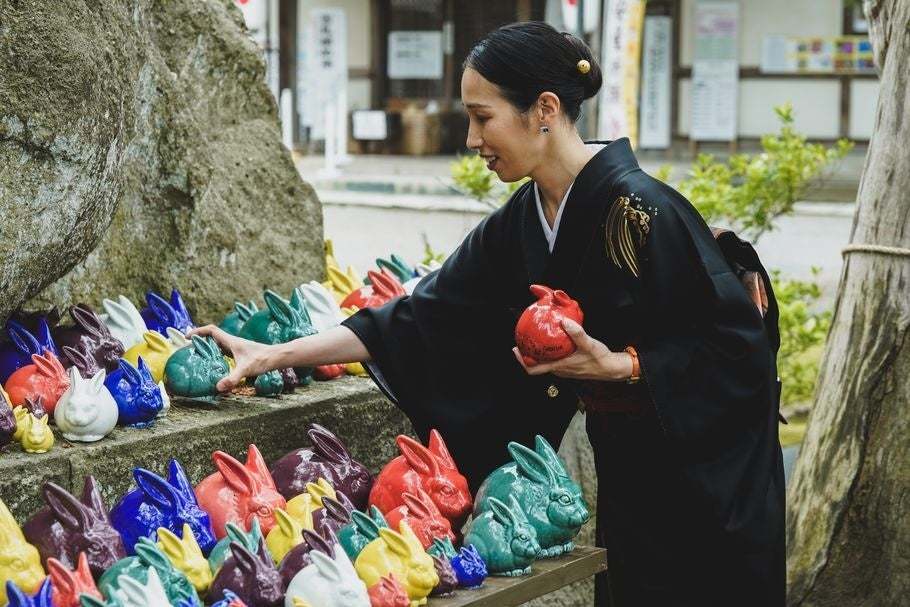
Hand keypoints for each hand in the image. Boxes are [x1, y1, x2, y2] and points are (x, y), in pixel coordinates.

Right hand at [187, 325, 274, 391]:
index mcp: (231, 341)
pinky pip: (224, 351)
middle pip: (212, 336)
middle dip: (199, 340)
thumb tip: (218, 387)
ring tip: (197, 356)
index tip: (187, 337)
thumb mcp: (245, 370)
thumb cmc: (262, 360)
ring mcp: (237, 348)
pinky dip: (216, 354)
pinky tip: (214, 365)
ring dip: (207, 347)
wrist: (277, 358)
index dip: (198, 331)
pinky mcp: (240, 354)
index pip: (211, 330)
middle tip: (188, 348)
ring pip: (218, 344)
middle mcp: (233, 342)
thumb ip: (232, 378)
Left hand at [512, 318, 630, 380]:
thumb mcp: (588, 344)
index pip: (534, 369)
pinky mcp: (569, 368)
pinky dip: (549, 354)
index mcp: (559, 366)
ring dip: (538, 354)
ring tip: (535, 340)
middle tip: (523, 341)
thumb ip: (576, 333)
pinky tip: (553, 343)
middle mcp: (559, 370)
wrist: (611, 369)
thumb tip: (564, 322)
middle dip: (527, 354)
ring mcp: (564, 370)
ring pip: (545, 363)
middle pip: (536, 365)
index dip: (522, 361)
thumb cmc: (599, 359)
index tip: (516, 349)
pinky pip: (554, 362)